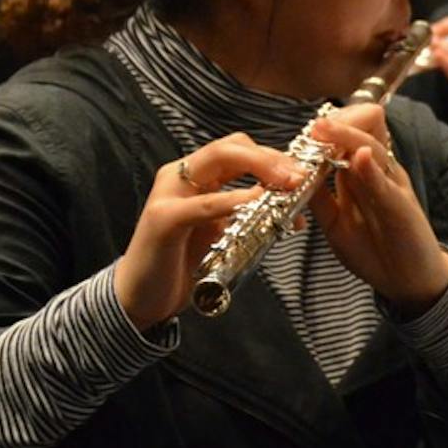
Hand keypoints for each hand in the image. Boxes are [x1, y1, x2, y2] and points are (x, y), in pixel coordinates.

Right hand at [115, 134, 303, 331]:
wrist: (143, 300)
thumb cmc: (183, 266)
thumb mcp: (224, 234)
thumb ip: (249, 216)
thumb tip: (292, 210)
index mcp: (196, 177)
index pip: (239, 150)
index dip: (274, 156)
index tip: (304, 172)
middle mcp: (180, 177)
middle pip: (231, 147)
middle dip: (271, 157)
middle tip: (299, 176)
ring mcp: (169, 194)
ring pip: (217, 159)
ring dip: (260, 168)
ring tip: (288, 184)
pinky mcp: (162, 219)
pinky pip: (202, 204)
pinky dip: (231, 200)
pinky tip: (255, 201)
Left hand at [307, 104, 447, 316]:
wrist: (410, 280)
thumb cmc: (375, 250)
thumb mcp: (336, 223)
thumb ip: (320, 198)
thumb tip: (295, 175)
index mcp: (363, 174)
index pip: (348, 138)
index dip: (328, 130)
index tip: (307, 129)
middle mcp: (380, 172)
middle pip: (363, 133)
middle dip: (338, 125)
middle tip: (314, 125)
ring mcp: (393, 185)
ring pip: (373, 149)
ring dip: (348, 136)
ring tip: (324, 128)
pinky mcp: (403, 205)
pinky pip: (386, 183)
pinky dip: (371, 169)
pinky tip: (360, 156)